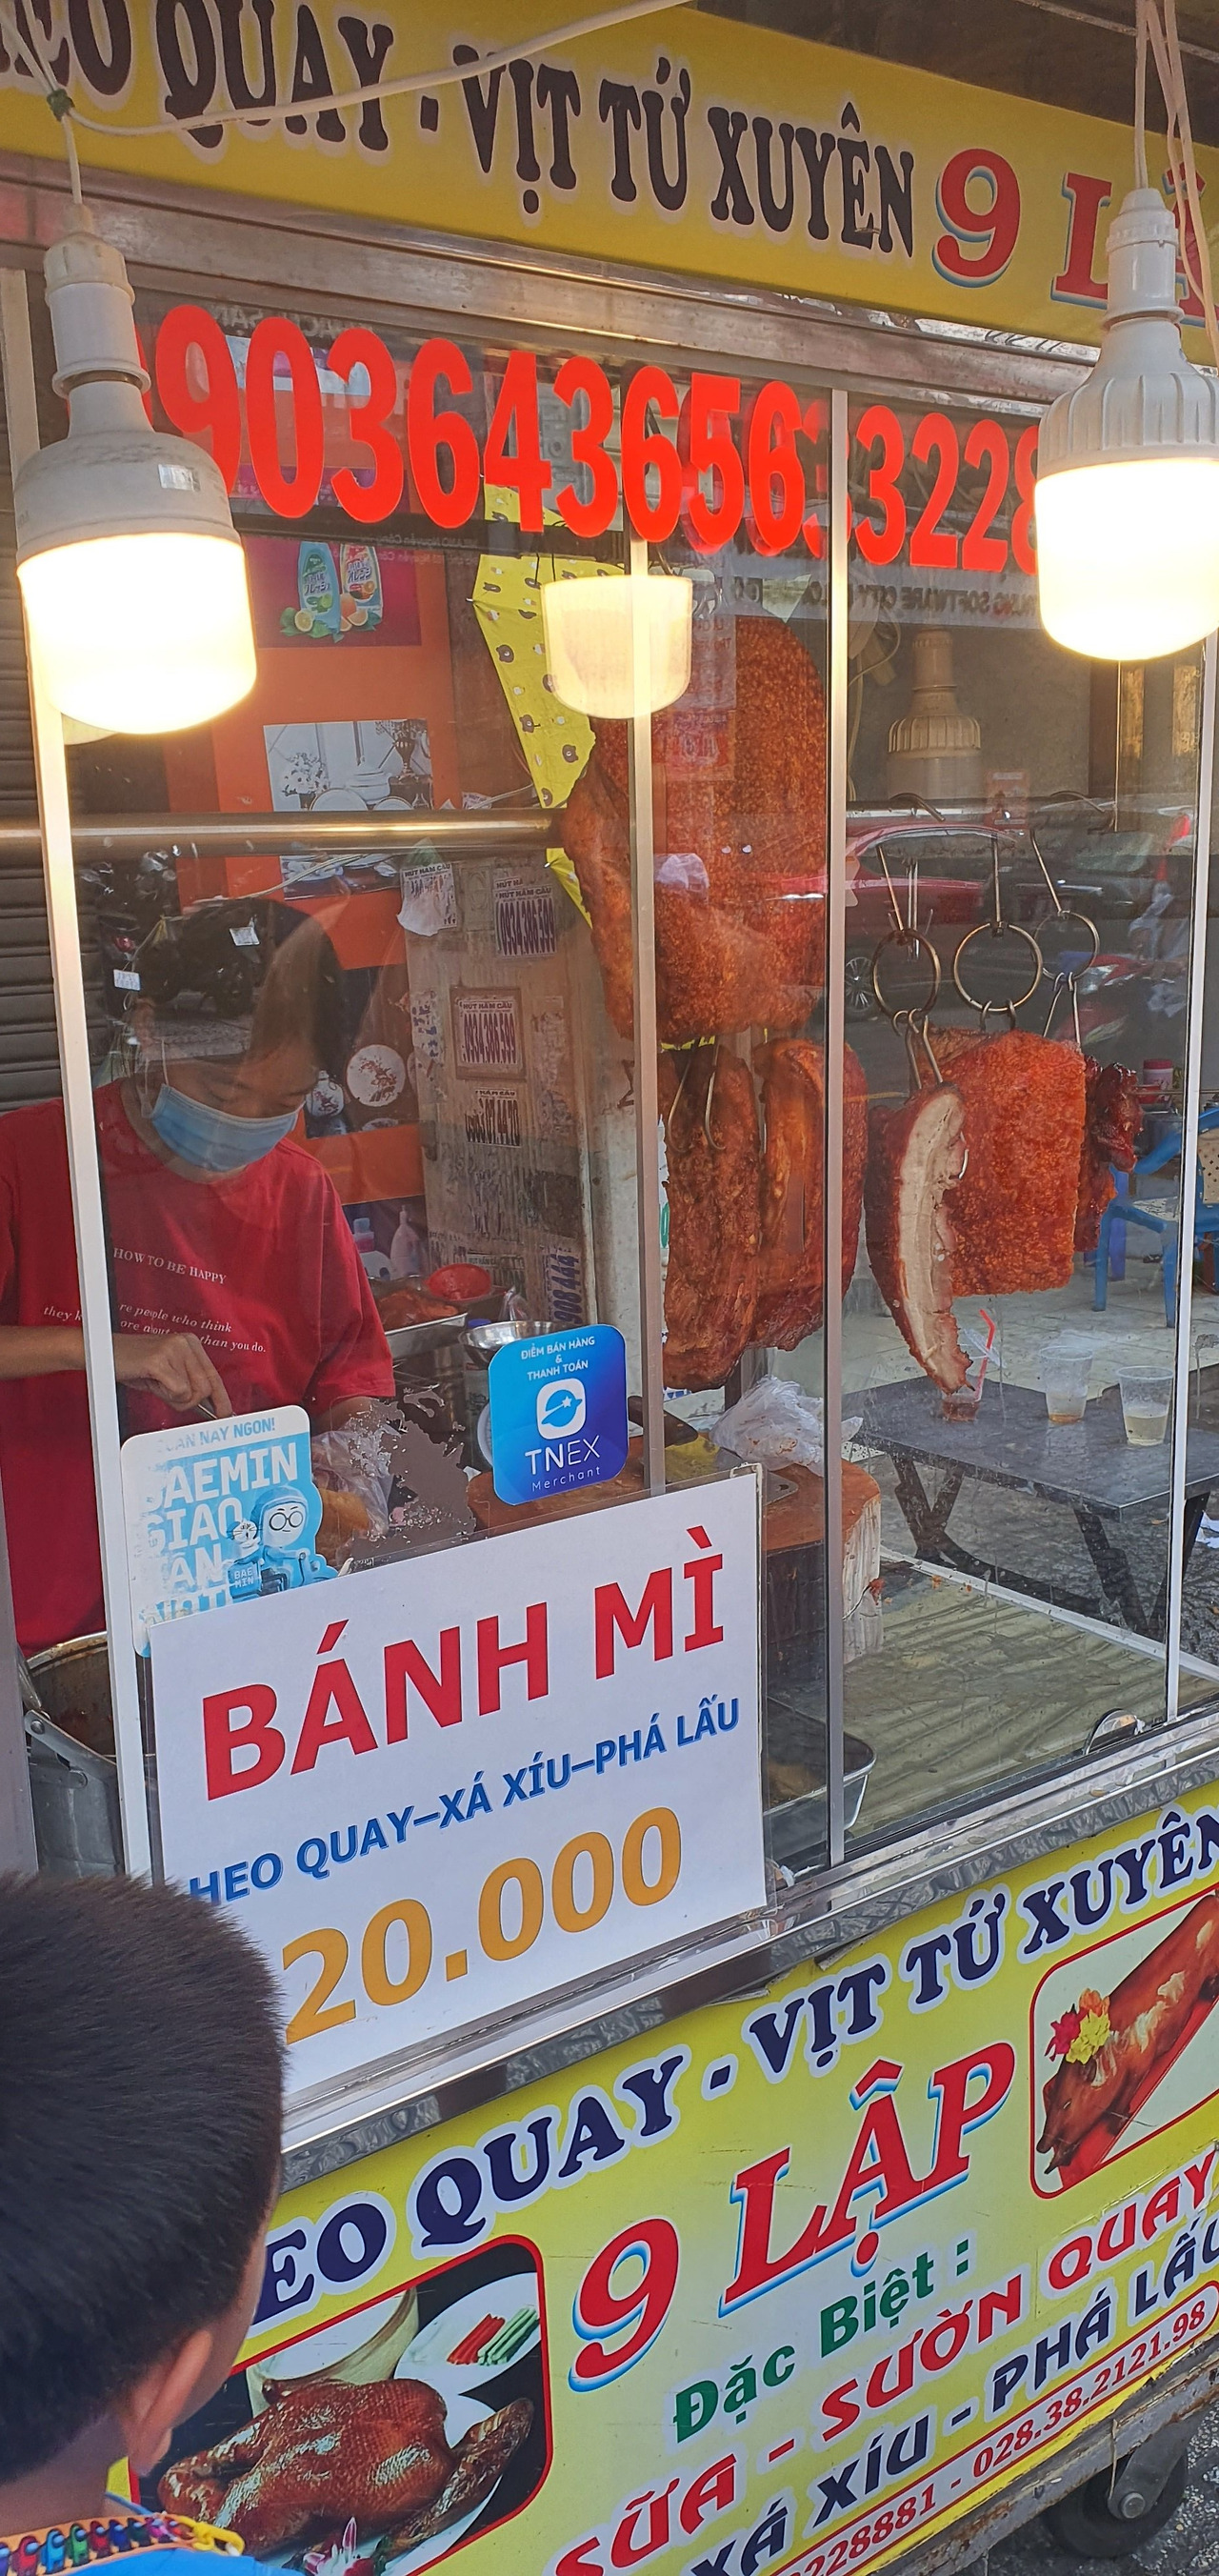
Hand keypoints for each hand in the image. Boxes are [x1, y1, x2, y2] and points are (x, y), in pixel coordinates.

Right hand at [112, 1332, 232, 1417]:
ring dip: (174, 1398)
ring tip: (157, 1384)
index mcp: (190, 1343)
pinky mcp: (160, 1360)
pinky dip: (165, 1394)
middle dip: (189, 1401)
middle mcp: (185, 1343)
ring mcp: (173, 1349)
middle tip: (168, 1395)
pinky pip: (178, 1391)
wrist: (103, 1353)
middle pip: (206, 1388)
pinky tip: (152, 1382)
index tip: (226, 1415)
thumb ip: (187, 1385)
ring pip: (192, 1392)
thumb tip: (208, 1405)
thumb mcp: (166, 1374)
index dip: (221, 1399)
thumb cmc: (134, 1365)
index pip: (214, 1376)